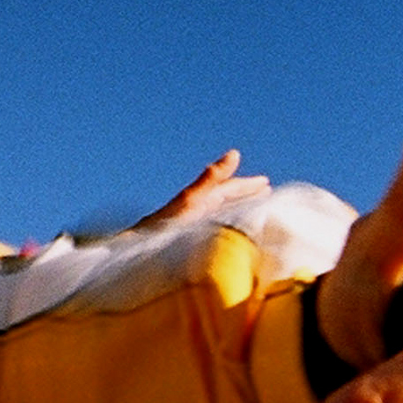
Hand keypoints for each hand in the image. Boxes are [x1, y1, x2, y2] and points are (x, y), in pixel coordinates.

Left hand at [136, 149, 270, 227]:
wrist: (136, 249)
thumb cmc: (165, 226)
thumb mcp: (192, 200)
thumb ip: (211, 178)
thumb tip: (235, 153)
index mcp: (200, 199)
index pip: (228, 188)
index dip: (247, 185)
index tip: (266, 183)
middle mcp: (195, 209)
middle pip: (224, 196)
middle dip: (244, 192)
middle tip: (264, 189)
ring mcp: (190, 223)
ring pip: (218, 212)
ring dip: (235, 207)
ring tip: (251, 208)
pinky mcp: (185, 239)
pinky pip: (212, 229)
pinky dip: (223, 226)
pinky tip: (224, 235)